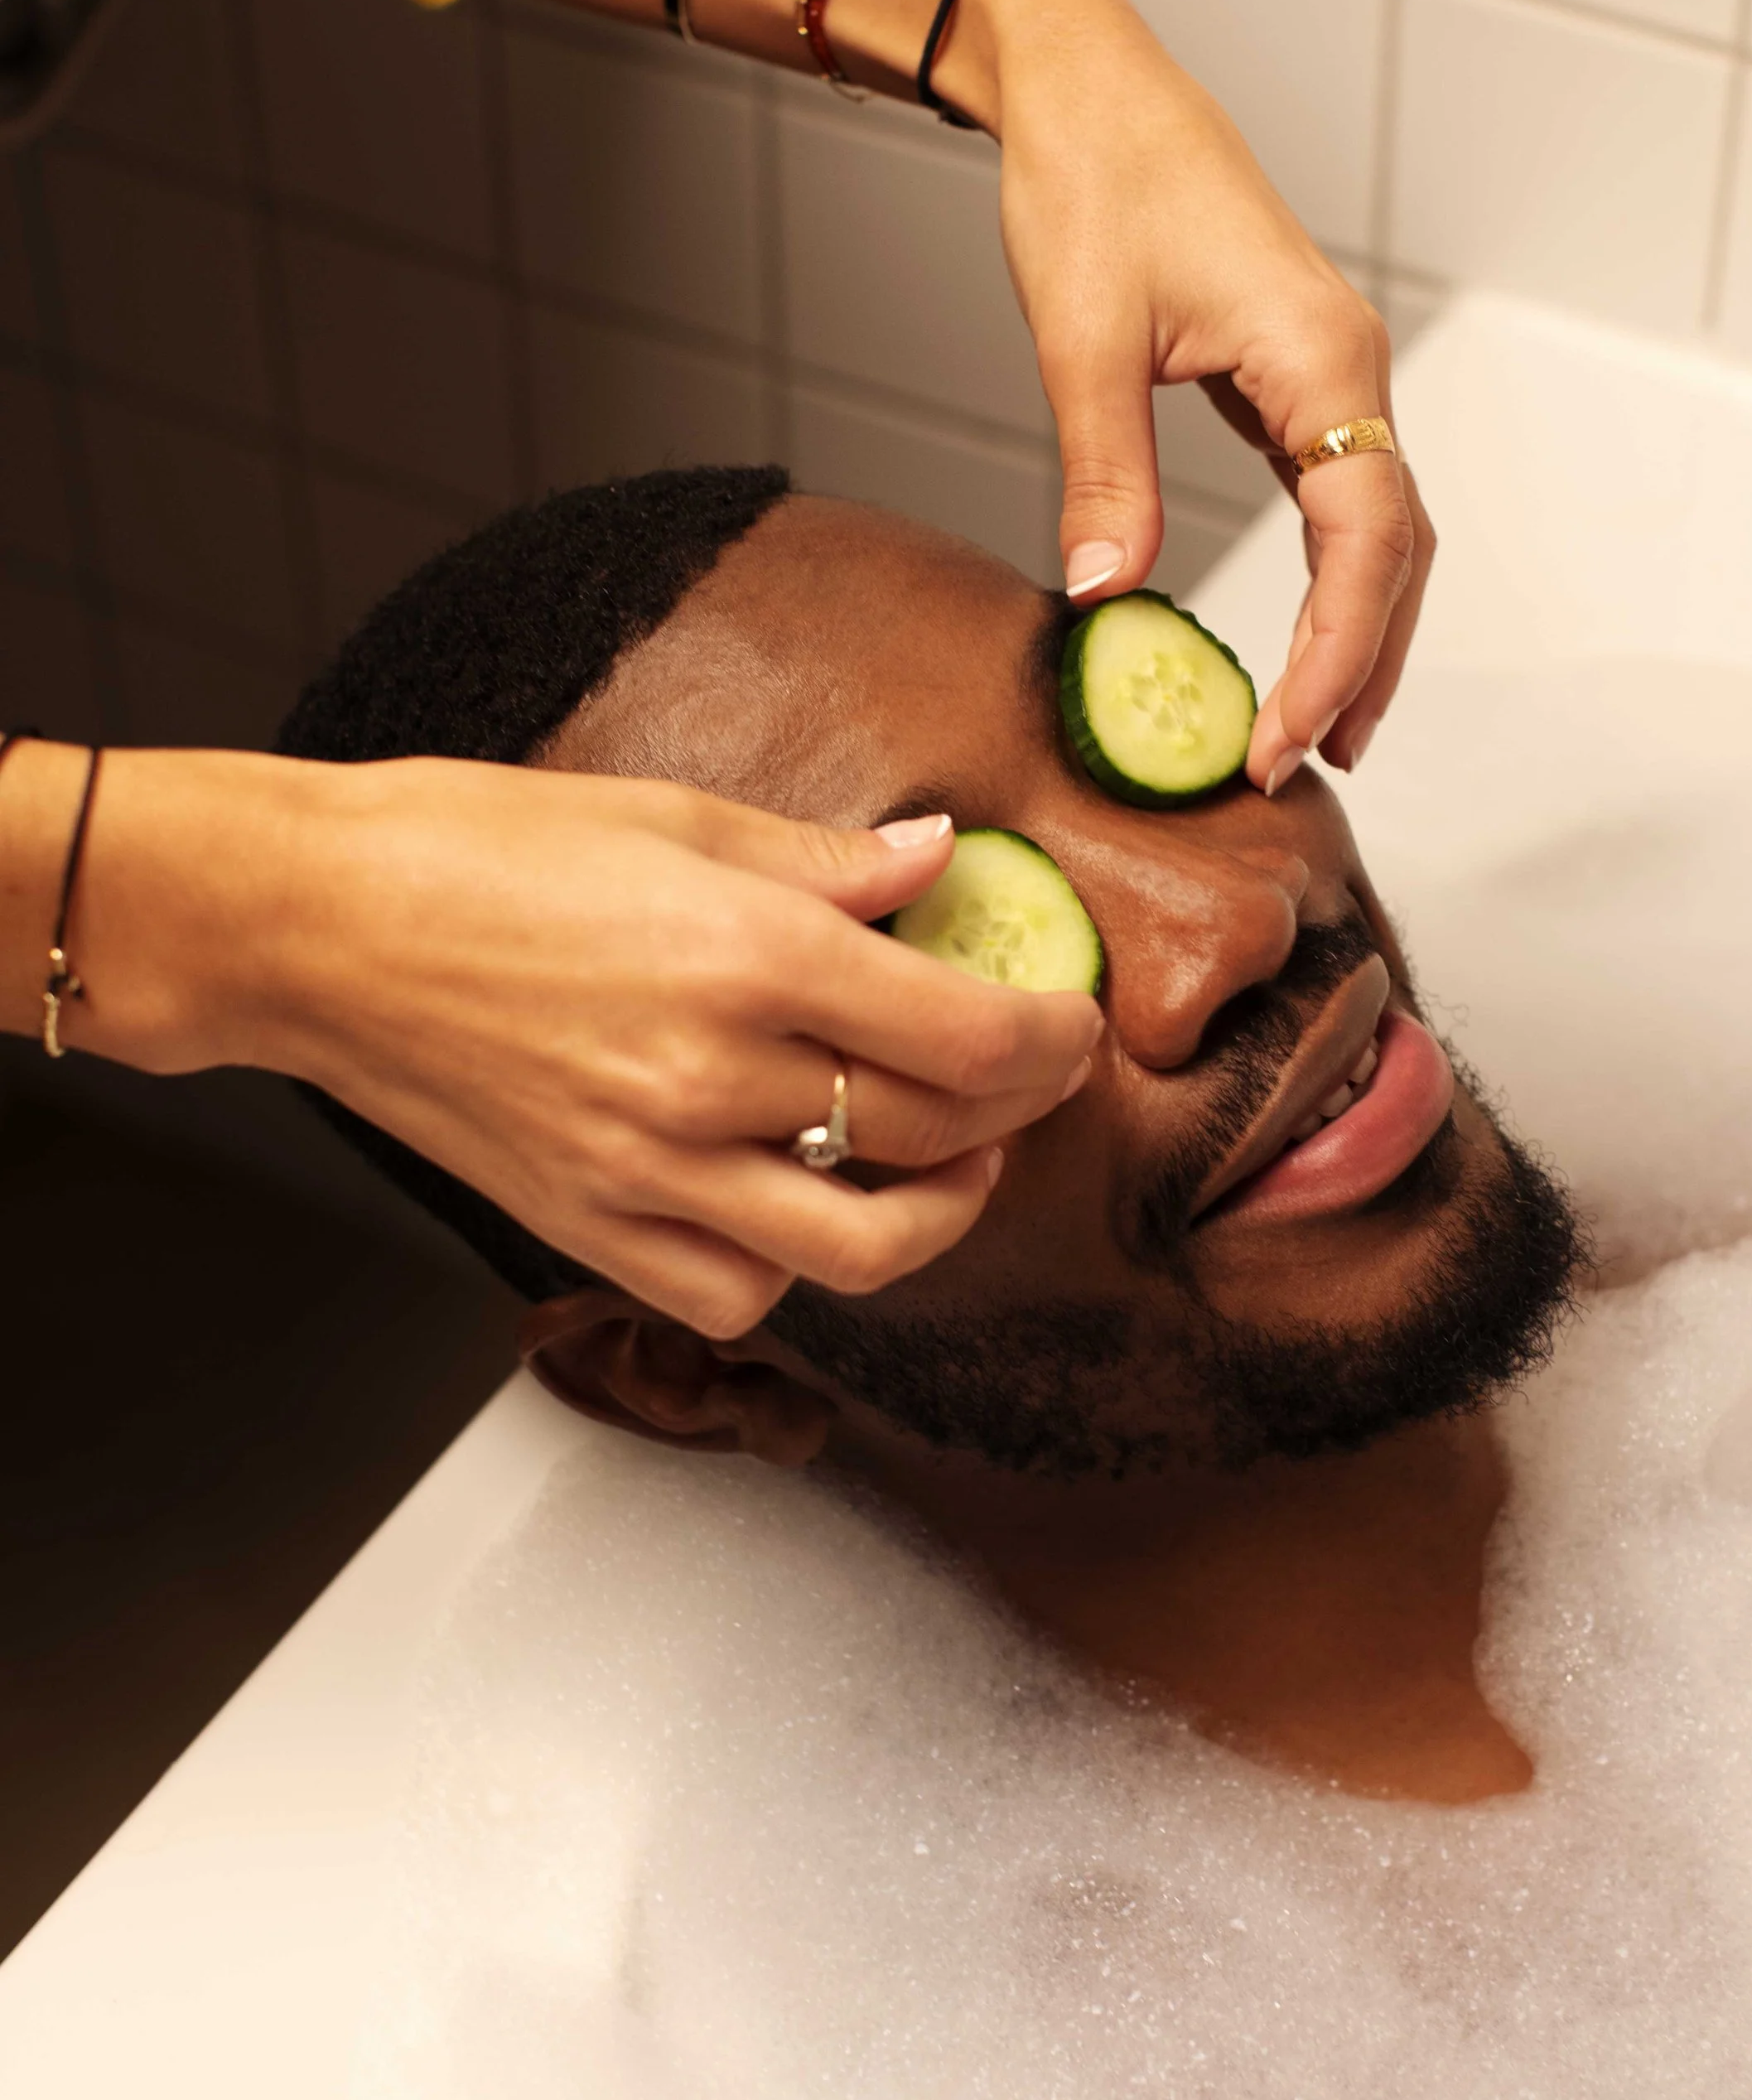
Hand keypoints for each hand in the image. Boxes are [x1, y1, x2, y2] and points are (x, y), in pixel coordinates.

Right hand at [38, 748, 1102, 1336]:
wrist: (320, 926)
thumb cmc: (479, 846)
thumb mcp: (675, 817)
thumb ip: (828, 860)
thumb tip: (938, 863)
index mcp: (750, 956)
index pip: (970, 1039)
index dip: (1053, 1040)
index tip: (1071, 1023)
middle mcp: (713, 1078)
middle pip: (936, 1136)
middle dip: (1020, 1108)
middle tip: (1032, 1073)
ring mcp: (650, 1171)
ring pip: (860, 1250)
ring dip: (940, 1214)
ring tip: (957, 1164)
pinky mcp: (590, 1226)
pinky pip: (737, 1294)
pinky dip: (799, 1269)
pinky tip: (807, 1204)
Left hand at [963, 0, 1436, 788]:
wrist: (1088, 85)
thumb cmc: (1093, 179)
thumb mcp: (1083, 337)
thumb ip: (1105, 471)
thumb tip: (1108, 597)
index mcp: (1322, 358)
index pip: (1366, 540)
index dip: (1334, 653)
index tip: (1280, 742)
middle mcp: (1349, 368)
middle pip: (1397, 548)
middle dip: (1363, 664)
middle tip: (1309, 765)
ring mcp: (1329, 373)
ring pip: (1380, 528)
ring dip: (1361, 631)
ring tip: (1323, 732)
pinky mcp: (1293, 376)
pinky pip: (1339, 498)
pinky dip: (1331, 578)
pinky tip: (1303, 637)